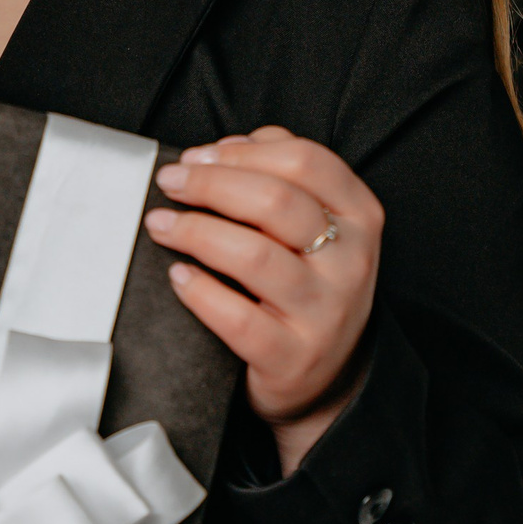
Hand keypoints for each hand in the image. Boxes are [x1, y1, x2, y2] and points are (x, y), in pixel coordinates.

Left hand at [148, 127, 380, 470]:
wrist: (325, 377)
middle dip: (211, 185)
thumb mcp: (318, 225)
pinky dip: (200, 292)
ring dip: (196, 231)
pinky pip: (238, 319)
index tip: (199, 155)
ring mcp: (325, 312)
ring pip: (255, 255)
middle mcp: (351, 261)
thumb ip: (284, 175)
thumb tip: (229, 146)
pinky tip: (178, 276)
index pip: (306, 161)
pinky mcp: (293, 356)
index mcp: (360, 216)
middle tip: (170, 182)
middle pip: (276, 202)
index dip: (244, 152)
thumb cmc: (308, 286)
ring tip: (162, 224)